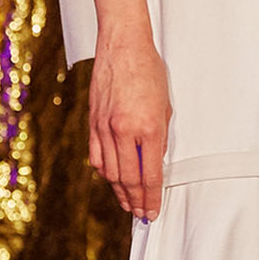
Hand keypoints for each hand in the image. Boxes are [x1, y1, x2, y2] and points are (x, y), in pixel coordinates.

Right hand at [89, 35, 170, 220]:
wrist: (123, 46)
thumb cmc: (148, 71)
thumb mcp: (165, 106)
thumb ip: (159, 138)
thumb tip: (154, 161)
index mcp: (148, 128)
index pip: (150, 175)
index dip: (152, 198)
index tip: (153, 211)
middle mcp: (124, 131)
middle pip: (128, 179)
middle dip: (136, 201)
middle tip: (141, 213)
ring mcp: (104, 128)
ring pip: (109, 172)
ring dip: (119, 191)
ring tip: (127, 202)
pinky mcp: (93, 122)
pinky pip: (96, 156)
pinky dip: (104, 172)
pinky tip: (111, 179)